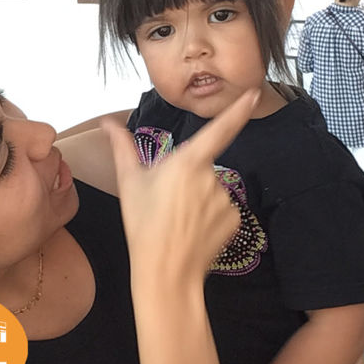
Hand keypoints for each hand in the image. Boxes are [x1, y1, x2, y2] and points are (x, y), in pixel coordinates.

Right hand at [102, 89, 260, 284]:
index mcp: (188, 162)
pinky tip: (194, 228)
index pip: (220, 129)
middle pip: (202, 166)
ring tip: (178, 218)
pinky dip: (210, 214)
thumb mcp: (129, 181)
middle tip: (167, 202)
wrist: (165, 271)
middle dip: (188, 178)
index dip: (239, 109)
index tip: (255, 92)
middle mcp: (212, 176)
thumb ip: (122, 146)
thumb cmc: (143, 224)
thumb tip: (107, 122)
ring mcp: (226, 198)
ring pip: (212, 188)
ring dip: (199, 197)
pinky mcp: (235, 218)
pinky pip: (222, 207)